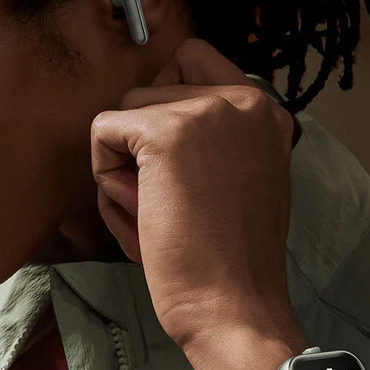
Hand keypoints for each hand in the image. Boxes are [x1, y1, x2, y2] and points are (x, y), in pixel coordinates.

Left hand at [90, 38, 298, 359]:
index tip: (174, 160)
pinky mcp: (167, 131)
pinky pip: (103, 132)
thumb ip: (218, 142)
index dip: (169, 107)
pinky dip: (106, 174)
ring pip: (126, 109)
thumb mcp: (244, 181)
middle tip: (166, 192)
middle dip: (146, 134)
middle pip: (155, 84)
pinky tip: (140, 213)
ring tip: (157, 213)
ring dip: (126, 161)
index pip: (196, 64)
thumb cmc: (231, 261)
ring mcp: (207, 110)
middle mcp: (244, 99)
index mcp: (266, 113)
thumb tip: (153, 119)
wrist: (235, 306)